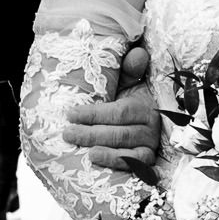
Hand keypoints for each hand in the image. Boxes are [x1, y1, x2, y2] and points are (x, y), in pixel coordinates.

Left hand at [68, 43, 159, 169]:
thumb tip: (137, 53)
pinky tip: (101, 163)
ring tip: (84, 152)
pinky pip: (137, 166)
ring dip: (106, 153)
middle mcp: (151, 127)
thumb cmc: (128, 102)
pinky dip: (119, 165)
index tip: (70, 114)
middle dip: (92, 134)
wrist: (141, 124)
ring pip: (130, 151)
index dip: (94, 114)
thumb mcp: (128, 84)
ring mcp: (151, 146)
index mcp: (144, 106)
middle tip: (67, 133)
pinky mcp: (148, 162)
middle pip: (121, 133)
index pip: (119, 112)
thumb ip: (129, 70)